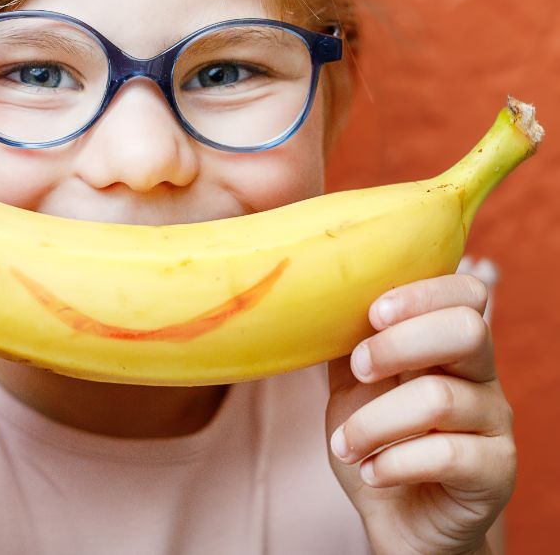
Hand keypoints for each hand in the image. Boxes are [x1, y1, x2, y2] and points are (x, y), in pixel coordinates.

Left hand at [325, 274, 515, 554]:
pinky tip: (370, 472)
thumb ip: (346, 340)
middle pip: (467, 330)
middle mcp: (481, 375)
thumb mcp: (352, 383)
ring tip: (344, 445)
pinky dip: (394, 462)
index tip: (372, 313)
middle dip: (399, 344)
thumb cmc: (375, 438)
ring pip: (441, 398)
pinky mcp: (496, 472)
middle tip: (359, 369)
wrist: (396, 518)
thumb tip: (315, 297)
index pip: (465, 293)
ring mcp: (495, 423)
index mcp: (449, 342)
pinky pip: (448, 455)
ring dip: (375, 422)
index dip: (422, 293)